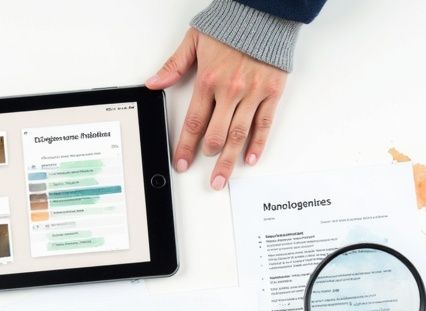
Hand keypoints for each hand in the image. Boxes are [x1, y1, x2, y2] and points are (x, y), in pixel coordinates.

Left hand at [146, 28, 285, 189]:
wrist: (264, 11)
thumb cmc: (231, 24)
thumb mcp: (194, 40)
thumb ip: (174, 65)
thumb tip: (154, 83)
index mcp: (208, 80)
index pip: (193, 122)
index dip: (186, 147)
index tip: (182, 162)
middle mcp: (230, 91)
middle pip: (216, 135)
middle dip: (208, 159)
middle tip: (205, 178)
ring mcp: (252, 94)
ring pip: (239, 135)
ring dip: (230, 160)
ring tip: (223, 178)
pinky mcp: (272, 92)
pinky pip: (264, 124)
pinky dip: (257, 144)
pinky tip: (250, 158)